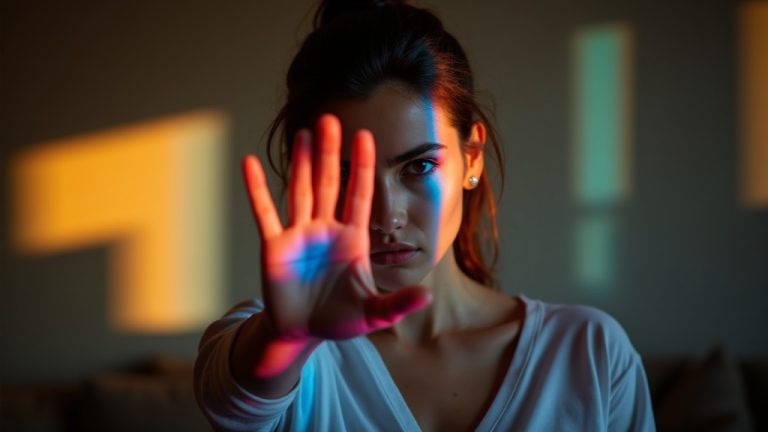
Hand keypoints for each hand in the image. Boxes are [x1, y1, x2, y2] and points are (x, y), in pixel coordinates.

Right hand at [243, 114, 430, 345]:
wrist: (302, 332)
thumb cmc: (339, 319)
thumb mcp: (373, 314)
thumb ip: (397, 304)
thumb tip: (427, 299)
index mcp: (353, 239)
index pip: (360, 195)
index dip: (363, 167)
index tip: (366, 136)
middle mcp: (326, 229)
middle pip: (330, 184)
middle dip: (332, 153)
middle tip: (331, 119)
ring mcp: (299, 235)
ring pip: (301, 191)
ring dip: (302, 162)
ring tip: (305, 132)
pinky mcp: (274, 246)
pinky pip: (264, 213)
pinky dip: (256, 189)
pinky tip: (249, 163)